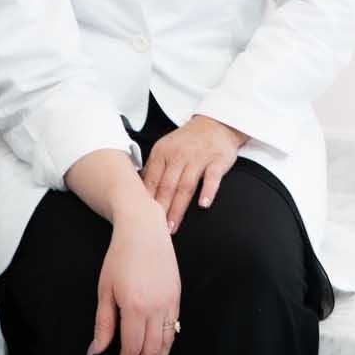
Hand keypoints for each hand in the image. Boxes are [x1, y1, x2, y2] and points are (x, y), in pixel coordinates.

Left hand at [89, 198, 179, 354]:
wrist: (144, 230)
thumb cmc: (119, 257)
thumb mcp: (104, 290)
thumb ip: (103, 324)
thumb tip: (96, 352)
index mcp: (135, 308)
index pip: (131, 349)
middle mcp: (156, 309)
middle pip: (152, 351)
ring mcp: (170, 303)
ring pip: (167, 343)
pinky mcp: (177, 297)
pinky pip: (175, 329)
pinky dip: (168, 344)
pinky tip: (161, 351)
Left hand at [141, 114, 246, 233]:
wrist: (215, 124)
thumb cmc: (187, 141)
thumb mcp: (166, 149)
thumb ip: (154, 168)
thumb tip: (137, 192)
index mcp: (162, 153)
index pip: (151, 181)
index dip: (145, 201)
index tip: (141, 219)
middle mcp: (178, 155)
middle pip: (167, 186)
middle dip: (160, 209)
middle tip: (155, 229)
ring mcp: (198, 157)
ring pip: (186, 186)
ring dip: (178, 207)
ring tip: (172, 225)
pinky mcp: (217, 160)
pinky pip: (212, 178)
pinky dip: (208, 191)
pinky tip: (203, 204)